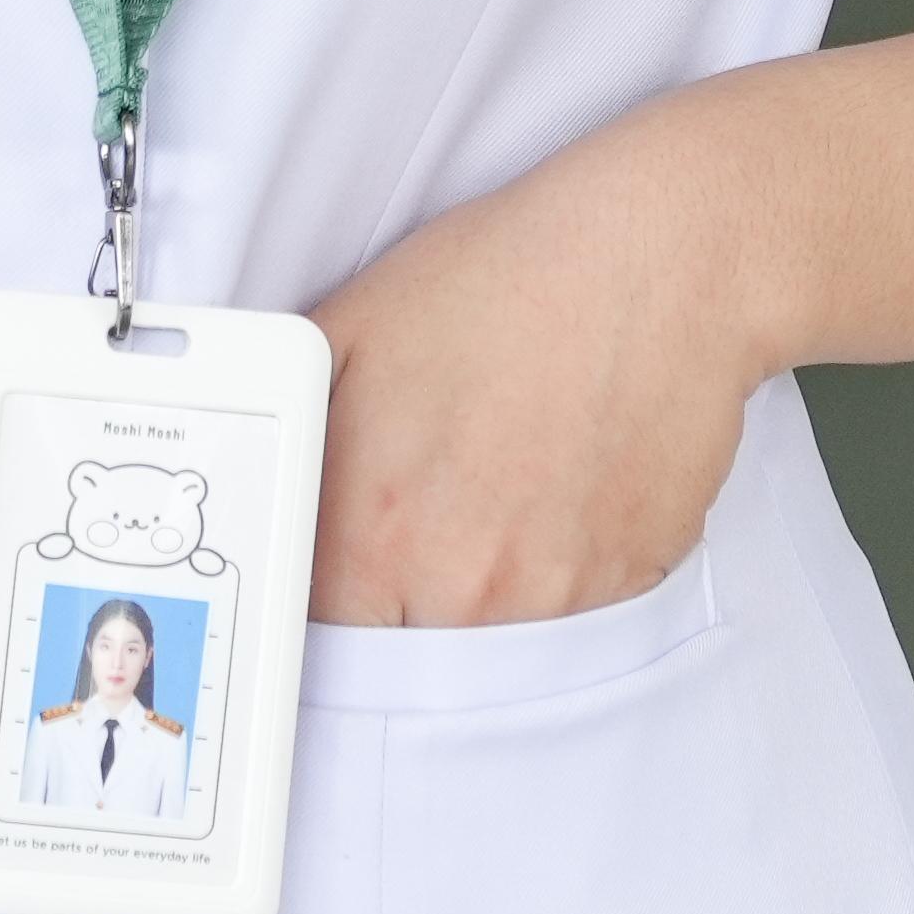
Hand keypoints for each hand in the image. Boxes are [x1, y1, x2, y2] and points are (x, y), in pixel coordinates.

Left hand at [309, 119, 770, 627]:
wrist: (660, 258)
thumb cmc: (505, 276)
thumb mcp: (349, 329)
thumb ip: (289, 431)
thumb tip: (253, 489)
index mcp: (375, 530)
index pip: (313, 638)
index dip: (322, 608)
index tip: (336, 581)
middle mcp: (461, 585)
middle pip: (400, 656)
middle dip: (397, 606)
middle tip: (424, 524)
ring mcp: (555, 597)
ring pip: (490, 648)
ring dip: (482, 597)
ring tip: (497, 493)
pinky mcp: (629, 586)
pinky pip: (571, 622)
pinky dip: (557, 577)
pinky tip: (559, 489)